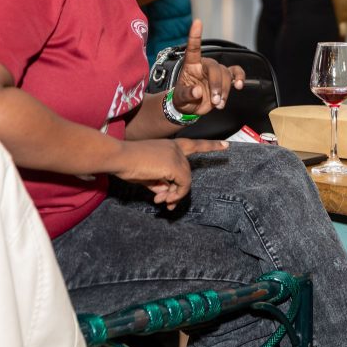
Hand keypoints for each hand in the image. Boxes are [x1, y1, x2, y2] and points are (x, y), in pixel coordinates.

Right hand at [109, 138, 227, 209]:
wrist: (119, 157)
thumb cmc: (129, 164)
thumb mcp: (148, 175)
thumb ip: (161, 182)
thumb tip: (167, 194)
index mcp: (171, 146)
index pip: (195, 145)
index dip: (211, 146)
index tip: (226, 146)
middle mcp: (177, 149)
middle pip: (186, 174)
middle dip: (177, 191)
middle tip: (163, 202)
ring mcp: (177, 156)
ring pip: (186, 181)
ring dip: (175, 195)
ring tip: (161, 201)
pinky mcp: (175, 165)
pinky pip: (183, 185)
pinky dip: (176, 195)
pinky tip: (163, 198)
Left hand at [172, 20, 245, 114]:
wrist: (192, 107)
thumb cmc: (183, 99)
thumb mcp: (180, 99)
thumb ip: (188, 94)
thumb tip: (197, 91)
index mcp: (191, 65)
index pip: (193, 48)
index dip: (195, 35)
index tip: (197, 22)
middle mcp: (204, 65)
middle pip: (215, 68)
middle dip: (217, 85)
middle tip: (215, 101)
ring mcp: (216, 72)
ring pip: (226, 74)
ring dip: (225, 90)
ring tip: (218, 103)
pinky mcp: (225, 79)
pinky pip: (236, 72)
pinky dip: (240, 78)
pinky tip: (239, 85)